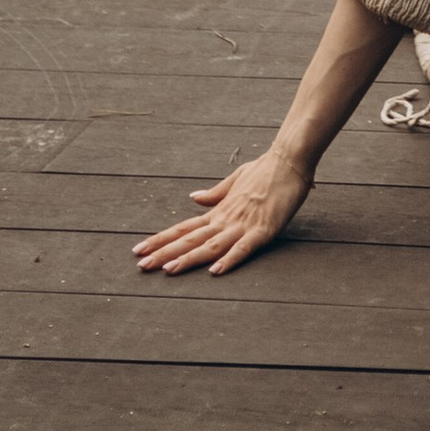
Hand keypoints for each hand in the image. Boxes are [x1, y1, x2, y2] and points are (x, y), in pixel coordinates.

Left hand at [133, 144, 313, 275]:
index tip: (139, 249)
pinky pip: (243, 248)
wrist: (290, 158)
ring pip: (211, 245)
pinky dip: (229, 260)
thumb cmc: (265, 169)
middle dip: (164, 253)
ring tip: (168, 270)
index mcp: (219, 210)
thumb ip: (215, 194)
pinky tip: (215, 271)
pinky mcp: (264, 230)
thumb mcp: (236, 179)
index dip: (161, 239)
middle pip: (190, 239)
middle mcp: (226, 219)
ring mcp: (244, 225)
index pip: (184, 227)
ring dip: (188, 258)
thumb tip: (193, 199)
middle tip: (141, 265)